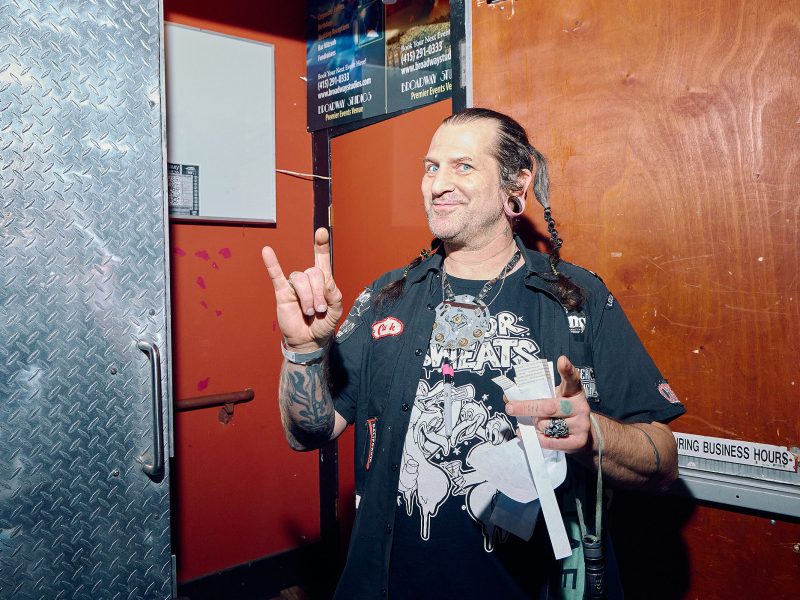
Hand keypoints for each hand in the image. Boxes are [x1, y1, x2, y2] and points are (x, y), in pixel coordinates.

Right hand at [261, 227, 343, 351]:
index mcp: (323, 281)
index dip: (321, 246)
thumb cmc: (323, 324)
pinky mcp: (282, 292)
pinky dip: (272, 263)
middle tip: (320, 310)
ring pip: (301, 279)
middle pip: (314, 273)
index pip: (321, 260)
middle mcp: (308, 280)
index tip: (322, 232)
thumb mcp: (336, 311)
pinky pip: (276, 275)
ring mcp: (294, 285)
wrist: (309, 341)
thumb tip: (326, 283)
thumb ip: (334, 296)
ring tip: (309, 311)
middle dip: (319, 293)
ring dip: (308, 297)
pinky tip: (267, 251)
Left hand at [504, 356, 591, 453]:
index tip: (561, 360)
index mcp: (573, 391)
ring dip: (535, 425)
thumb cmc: (561, 413)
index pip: (571, 378)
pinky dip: (537, 439)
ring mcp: (581, 424)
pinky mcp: (578, 441)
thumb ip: (534, 396)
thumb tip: (507, 397)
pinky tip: (529, 435)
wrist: (582, 435)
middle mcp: (580, 406)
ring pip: (547, 425)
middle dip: (527, 407)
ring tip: (536, 424)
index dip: (567, 370)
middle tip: (510, 408)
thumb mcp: (552, 399)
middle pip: (549, 406)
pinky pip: (550, 441)